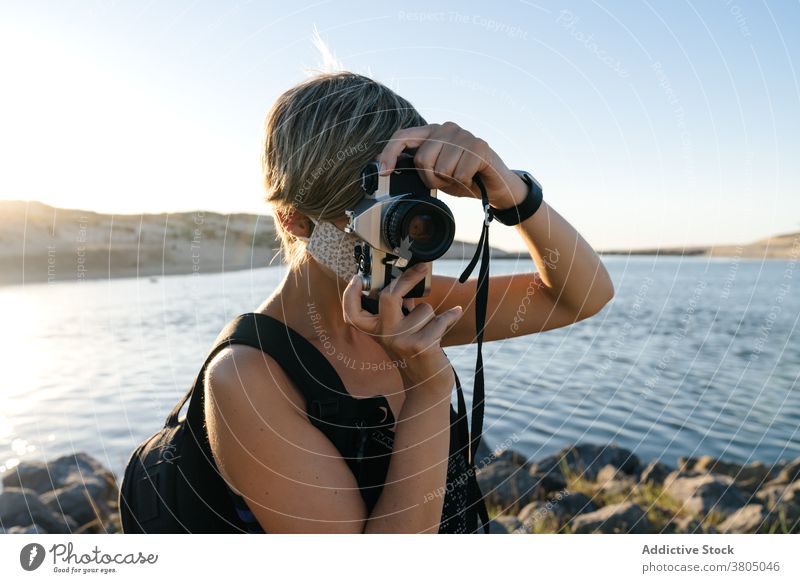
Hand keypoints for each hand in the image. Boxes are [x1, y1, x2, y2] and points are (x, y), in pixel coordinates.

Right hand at [342, 263, 462, 391]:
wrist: (428, 385)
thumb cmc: (415, 352)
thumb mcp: (398, 333)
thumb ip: (397, 312)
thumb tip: (405, 282)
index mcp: (375, 331)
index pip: (352, 314)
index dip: (349, 295)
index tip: (356, 279)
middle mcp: (385, 336)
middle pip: (388, 297)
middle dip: (408, 279)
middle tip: (421, 268)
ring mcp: (402, 341)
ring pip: (424, 309)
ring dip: (433, 316)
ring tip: (430, 331)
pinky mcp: (421, 346)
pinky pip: (441, 319)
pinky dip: (450, 317)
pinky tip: (454, 315)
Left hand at [376, 122, 526, 209]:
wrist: (495, 186)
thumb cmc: (463, 178)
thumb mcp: (434, 174)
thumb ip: (414, 166)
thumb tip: (383, 163)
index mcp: (432, 133)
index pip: (402, 136)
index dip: (390, 153)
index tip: (384, 171)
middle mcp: (446, 128)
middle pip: (422, 159)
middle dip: (431, 179)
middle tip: (446, 181)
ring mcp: (463, 135)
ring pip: (441, 168)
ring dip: (450, 182)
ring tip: (461, 179)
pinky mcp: (479, 146)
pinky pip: (459, 173)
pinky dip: (464, 183)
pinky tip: (472, 178)